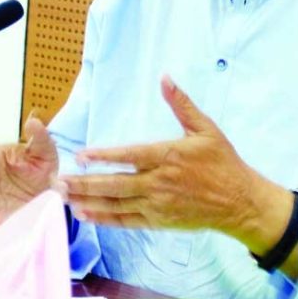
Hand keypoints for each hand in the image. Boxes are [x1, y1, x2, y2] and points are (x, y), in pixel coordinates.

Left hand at [59, 76, 293, 255]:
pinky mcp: (159, 220)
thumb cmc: (222, 162)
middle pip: (114, 184)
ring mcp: (157, 204)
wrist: (239, 201)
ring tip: (63, 197)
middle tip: (58, 181)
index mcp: (168, 156)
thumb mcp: (206, 128)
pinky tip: (86, 214)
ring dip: (88, 201)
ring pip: (115, 204)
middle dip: (84, 183)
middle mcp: (159, 182)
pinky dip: (104, 219)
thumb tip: (165, 78)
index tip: (81, 155)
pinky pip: (126, 221)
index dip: (103, 156)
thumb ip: (181, 104)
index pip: (129, 156)